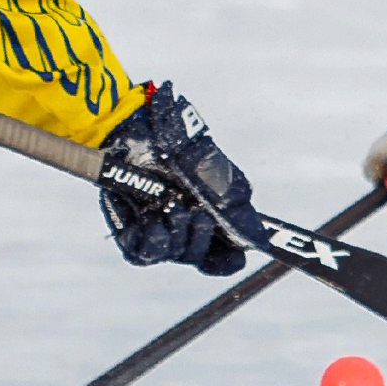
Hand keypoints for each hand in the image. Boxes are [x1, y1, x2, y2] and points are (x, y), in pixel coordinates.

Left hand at [98, 86, 267, 275]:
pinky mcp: (129, 226)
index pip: (223, 250)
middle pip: (200, 255)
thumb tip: (258, 239)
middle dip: (203, 240)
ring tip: (175, 208)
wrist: (132, 127)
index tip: (234, 256)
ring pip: (174, 254)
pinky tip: (156, 225)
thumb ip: (234, 207)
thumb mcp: (211, 171)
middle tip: (200, 215)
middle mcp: (182, 219)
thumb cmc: (173, 139)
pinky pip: (142, 253)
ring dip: (179, 237)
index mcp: (207, 206)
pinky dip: (154, 244)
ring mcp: (156, 224)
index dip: (229, 258)